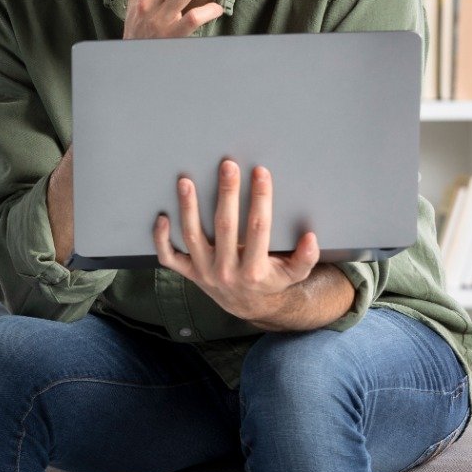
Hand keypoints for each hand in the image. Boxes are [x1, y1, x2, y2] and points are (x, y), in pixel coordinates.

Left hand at [154, 160, 320, 324]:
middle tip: (228, 166)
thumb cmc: (270, 281)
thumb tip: (310, 237)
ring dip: (188, 208)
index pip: (259, 228)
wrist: (247, 305)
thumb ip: (305, 259)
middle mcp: (226, 271)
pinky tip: (161, 216)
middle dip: (227, 194)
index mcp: (255, 270)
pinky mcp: (188, 272)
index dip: (261, 199)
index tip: (261, 173)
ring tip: (186, 181)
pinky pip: (168, 256)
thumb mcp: (293, 275)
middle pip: (225, 226)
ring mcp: (203, 271)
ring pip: (192, 236)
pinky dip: (161, 238)